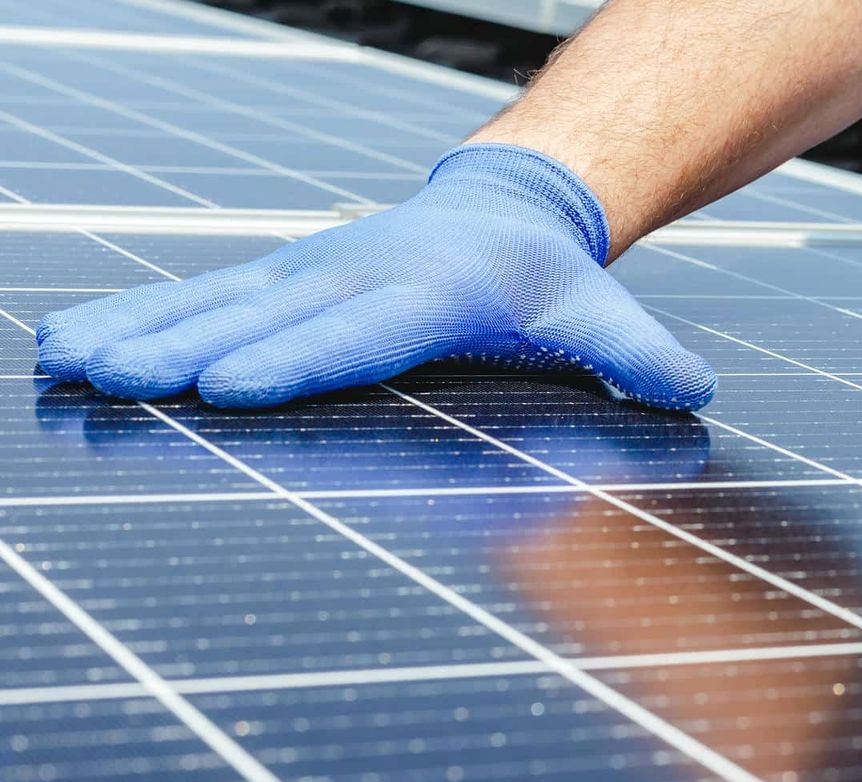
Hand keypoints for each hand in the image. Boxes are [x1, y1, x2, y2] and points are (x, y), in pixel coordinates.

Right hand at [36, 144, 714, 410]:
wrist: (508, 211)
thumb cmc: (550, 282)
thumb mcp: (602, 314)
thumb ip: (641, 355)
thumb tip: (697, 389)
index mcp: (434, 295)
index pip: (362, 335)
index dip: (298, 360)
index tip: (232, 387)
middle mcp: (357, 277)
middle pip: (266, 321)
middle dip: (187, 353)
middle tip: (116, 381)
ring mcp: (308, 274)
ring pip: (213, 303)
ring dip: (138, 332)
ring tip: (65, 361)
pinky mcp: (278, 278)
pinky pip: (197, 294)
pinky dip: (133, 315)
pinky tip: (67, 342)